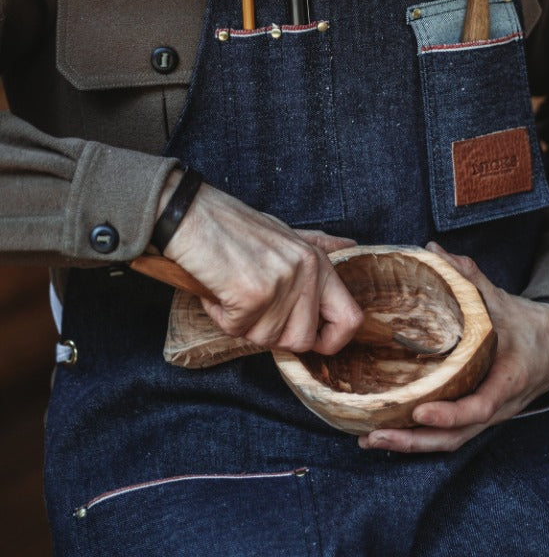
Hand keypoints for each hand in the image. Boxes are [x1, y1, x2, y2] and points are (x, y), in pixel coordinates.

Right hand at [157, 175, 361, 354]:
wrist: (190, 215)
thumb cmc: (232, 226)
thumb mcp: (284, 233)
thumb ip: (317, 245)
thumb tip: (349, 245)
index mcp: (318, 260)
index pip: (350, 318)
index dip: (332, 341)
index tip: (311, 342)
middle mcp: (306, 270)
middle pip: (301, 340)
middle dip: (272, 335)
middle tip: (252, 308)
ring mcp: (281, 282)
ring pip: (266, 339)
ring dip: (243, 324)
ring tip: (232, 291)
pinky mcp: (252, 294)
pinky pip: (237, 330)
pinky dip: (221, 317)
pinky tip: (217, 290)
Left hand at [358, 241, 548, 453]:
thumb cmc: (527, 324)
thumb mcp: (501, 298)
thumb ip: (467, 276)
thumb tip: (433, 249)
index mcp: (508, 378)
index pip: (481, 406)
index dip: (450, 413)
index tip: (419, 411)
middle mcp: (498, 406)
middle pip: (455, 437)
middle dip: (414, 441)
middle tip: (374, 435)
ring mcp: (487, 417)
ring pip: (449, 442)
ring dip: (410, 446)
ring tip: (370, 439)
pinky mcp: (476, 418)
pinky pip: (448, 436)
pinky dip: (418, 439)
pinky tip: (387, 432)